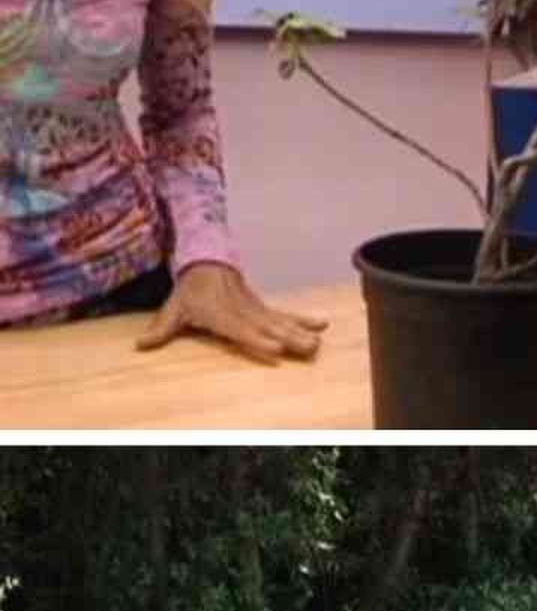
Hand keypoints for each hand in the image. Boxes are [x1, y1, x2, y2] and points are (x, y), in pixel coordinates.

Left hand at [136, 264, 327, 364]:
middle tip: (307, 349)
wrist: (206, 261)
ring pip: (281, 321)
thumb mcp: (174, 307)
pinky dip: (304, 319)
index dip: (257, 339)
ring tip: (317, 344)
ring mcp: (256, 307)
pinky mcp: (263, 306)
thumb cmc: (190, 290)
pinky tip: (322, 324)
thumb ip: (161, 328)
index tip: (275, 349)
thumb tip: (140, 345)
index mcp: (221, 313)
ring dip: (301, 332)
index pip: (241, 328)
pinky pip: (285, 314)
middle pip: (268, 326)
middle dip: (289, 338)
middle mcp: (242, 310)